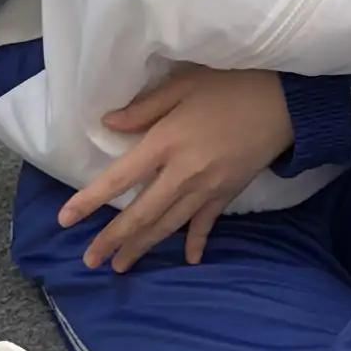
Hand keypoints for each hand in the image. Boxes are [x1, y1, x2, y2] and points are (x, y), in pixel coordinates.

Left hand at [58, 65, 293, 270]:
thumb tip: (108, 124)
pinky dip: (195, 242)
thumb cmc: (231, 86)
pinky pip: (206, 223)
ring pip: (168, 225)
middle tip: (89, 260)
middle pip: (141, 214)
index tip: (66, 220)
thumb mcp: (183, 85)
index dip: (90, 200)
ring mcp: (206, 188)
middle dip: (112, 240)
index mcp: (166, 143)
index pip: (119, 178)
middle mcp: (182, 173)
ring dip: (143, 247)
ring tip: (121, 266)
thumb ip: (144, 108)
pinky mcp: (227, 193)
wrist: (285, 102)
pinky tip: (187, 260)